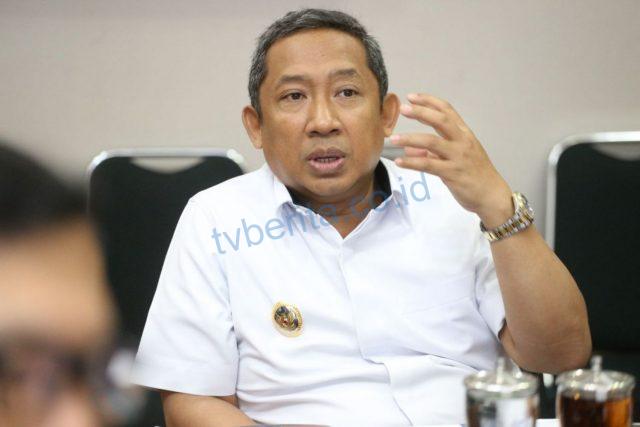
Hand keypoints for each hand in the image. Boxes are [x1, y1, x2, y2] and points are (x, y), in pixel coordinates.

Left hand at [391, 93, 512, 227]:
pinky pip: (428, 165)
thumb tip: (410, 149)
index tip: (412, 97)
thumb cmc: (475, 175)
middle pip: (441, 120)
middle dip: (421, 112)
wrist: (492, 195)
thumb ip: (433, 152)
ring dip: (410, 139)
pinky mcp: (452, 173)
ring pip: (431, 142)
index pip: (447, 111)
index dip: (429, 101)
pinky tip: (400, 161)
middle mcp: (462, 141)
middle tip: (403, 108)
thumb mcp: (456, 158)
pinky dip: (412, 162)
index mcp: (464, 134)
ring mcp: (458, 157)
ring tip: (394, 139)